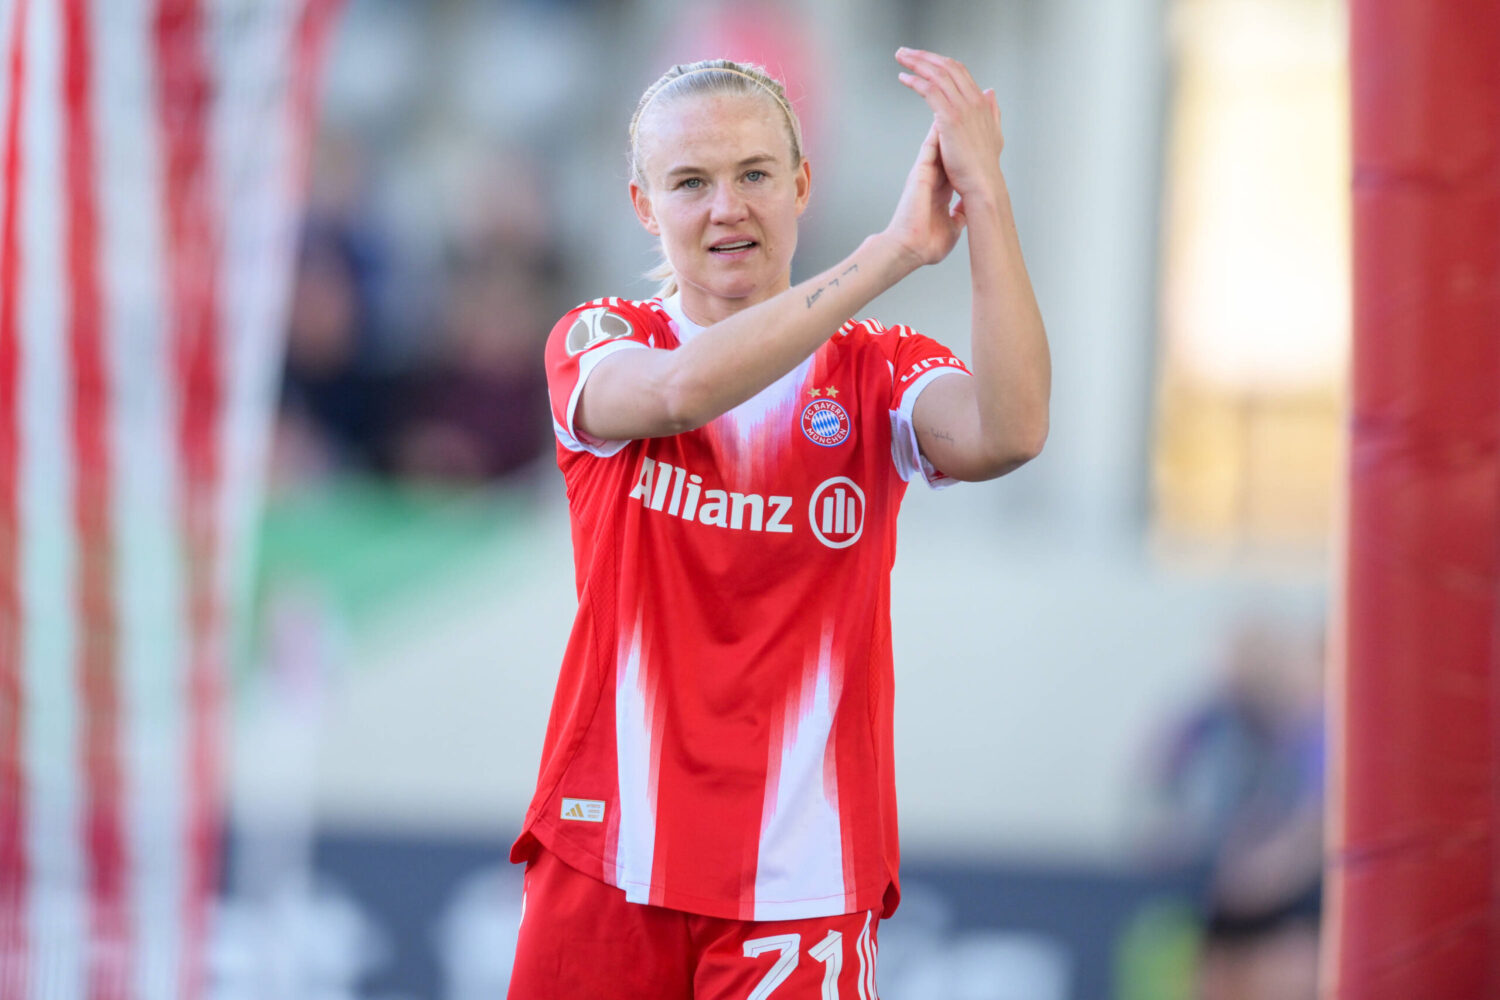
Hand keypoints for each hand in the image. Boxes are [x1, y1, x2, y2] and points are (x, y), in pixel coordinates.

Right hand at [883, 120, 964, 268]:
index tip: (978, 137)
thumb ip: (960, 216)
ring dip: (948, 124)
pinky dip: (937, 129)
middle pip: (949, 147)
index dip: (967, 149)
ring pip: (939, 141)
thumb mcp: (952, 228)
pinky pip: (929, 145)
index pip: (957, 164)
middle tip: (970, 110)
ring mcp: (926, 173)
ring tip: (957, 104)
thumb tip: (968, 212)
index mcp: (942, 190)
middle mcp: (934, 178)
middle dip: (959, 130)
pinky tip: (946, 113)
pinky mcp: (919, 172)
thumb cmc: (927, 245)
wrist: (910, 250)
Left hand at [894, 48, 1004, 200]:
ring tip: (900, 57)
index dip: (939, 61)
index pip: (959, 70)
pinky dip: (915, 81)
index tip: (923, 58)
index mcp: (981, 102)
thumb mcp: (993, 132)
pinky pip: (930, 90)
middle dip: (924, 56)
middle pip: (947, 66)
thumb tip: (990, 92)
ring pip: (937, 74)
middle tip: (905, 52)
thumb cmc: (984, 166)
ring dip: (916, 62)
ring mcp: (963, 108)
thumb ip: (991, 111)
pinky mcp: (950, 118)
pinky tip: (903, 78)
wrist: (984, 184)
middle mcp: (974, 100)